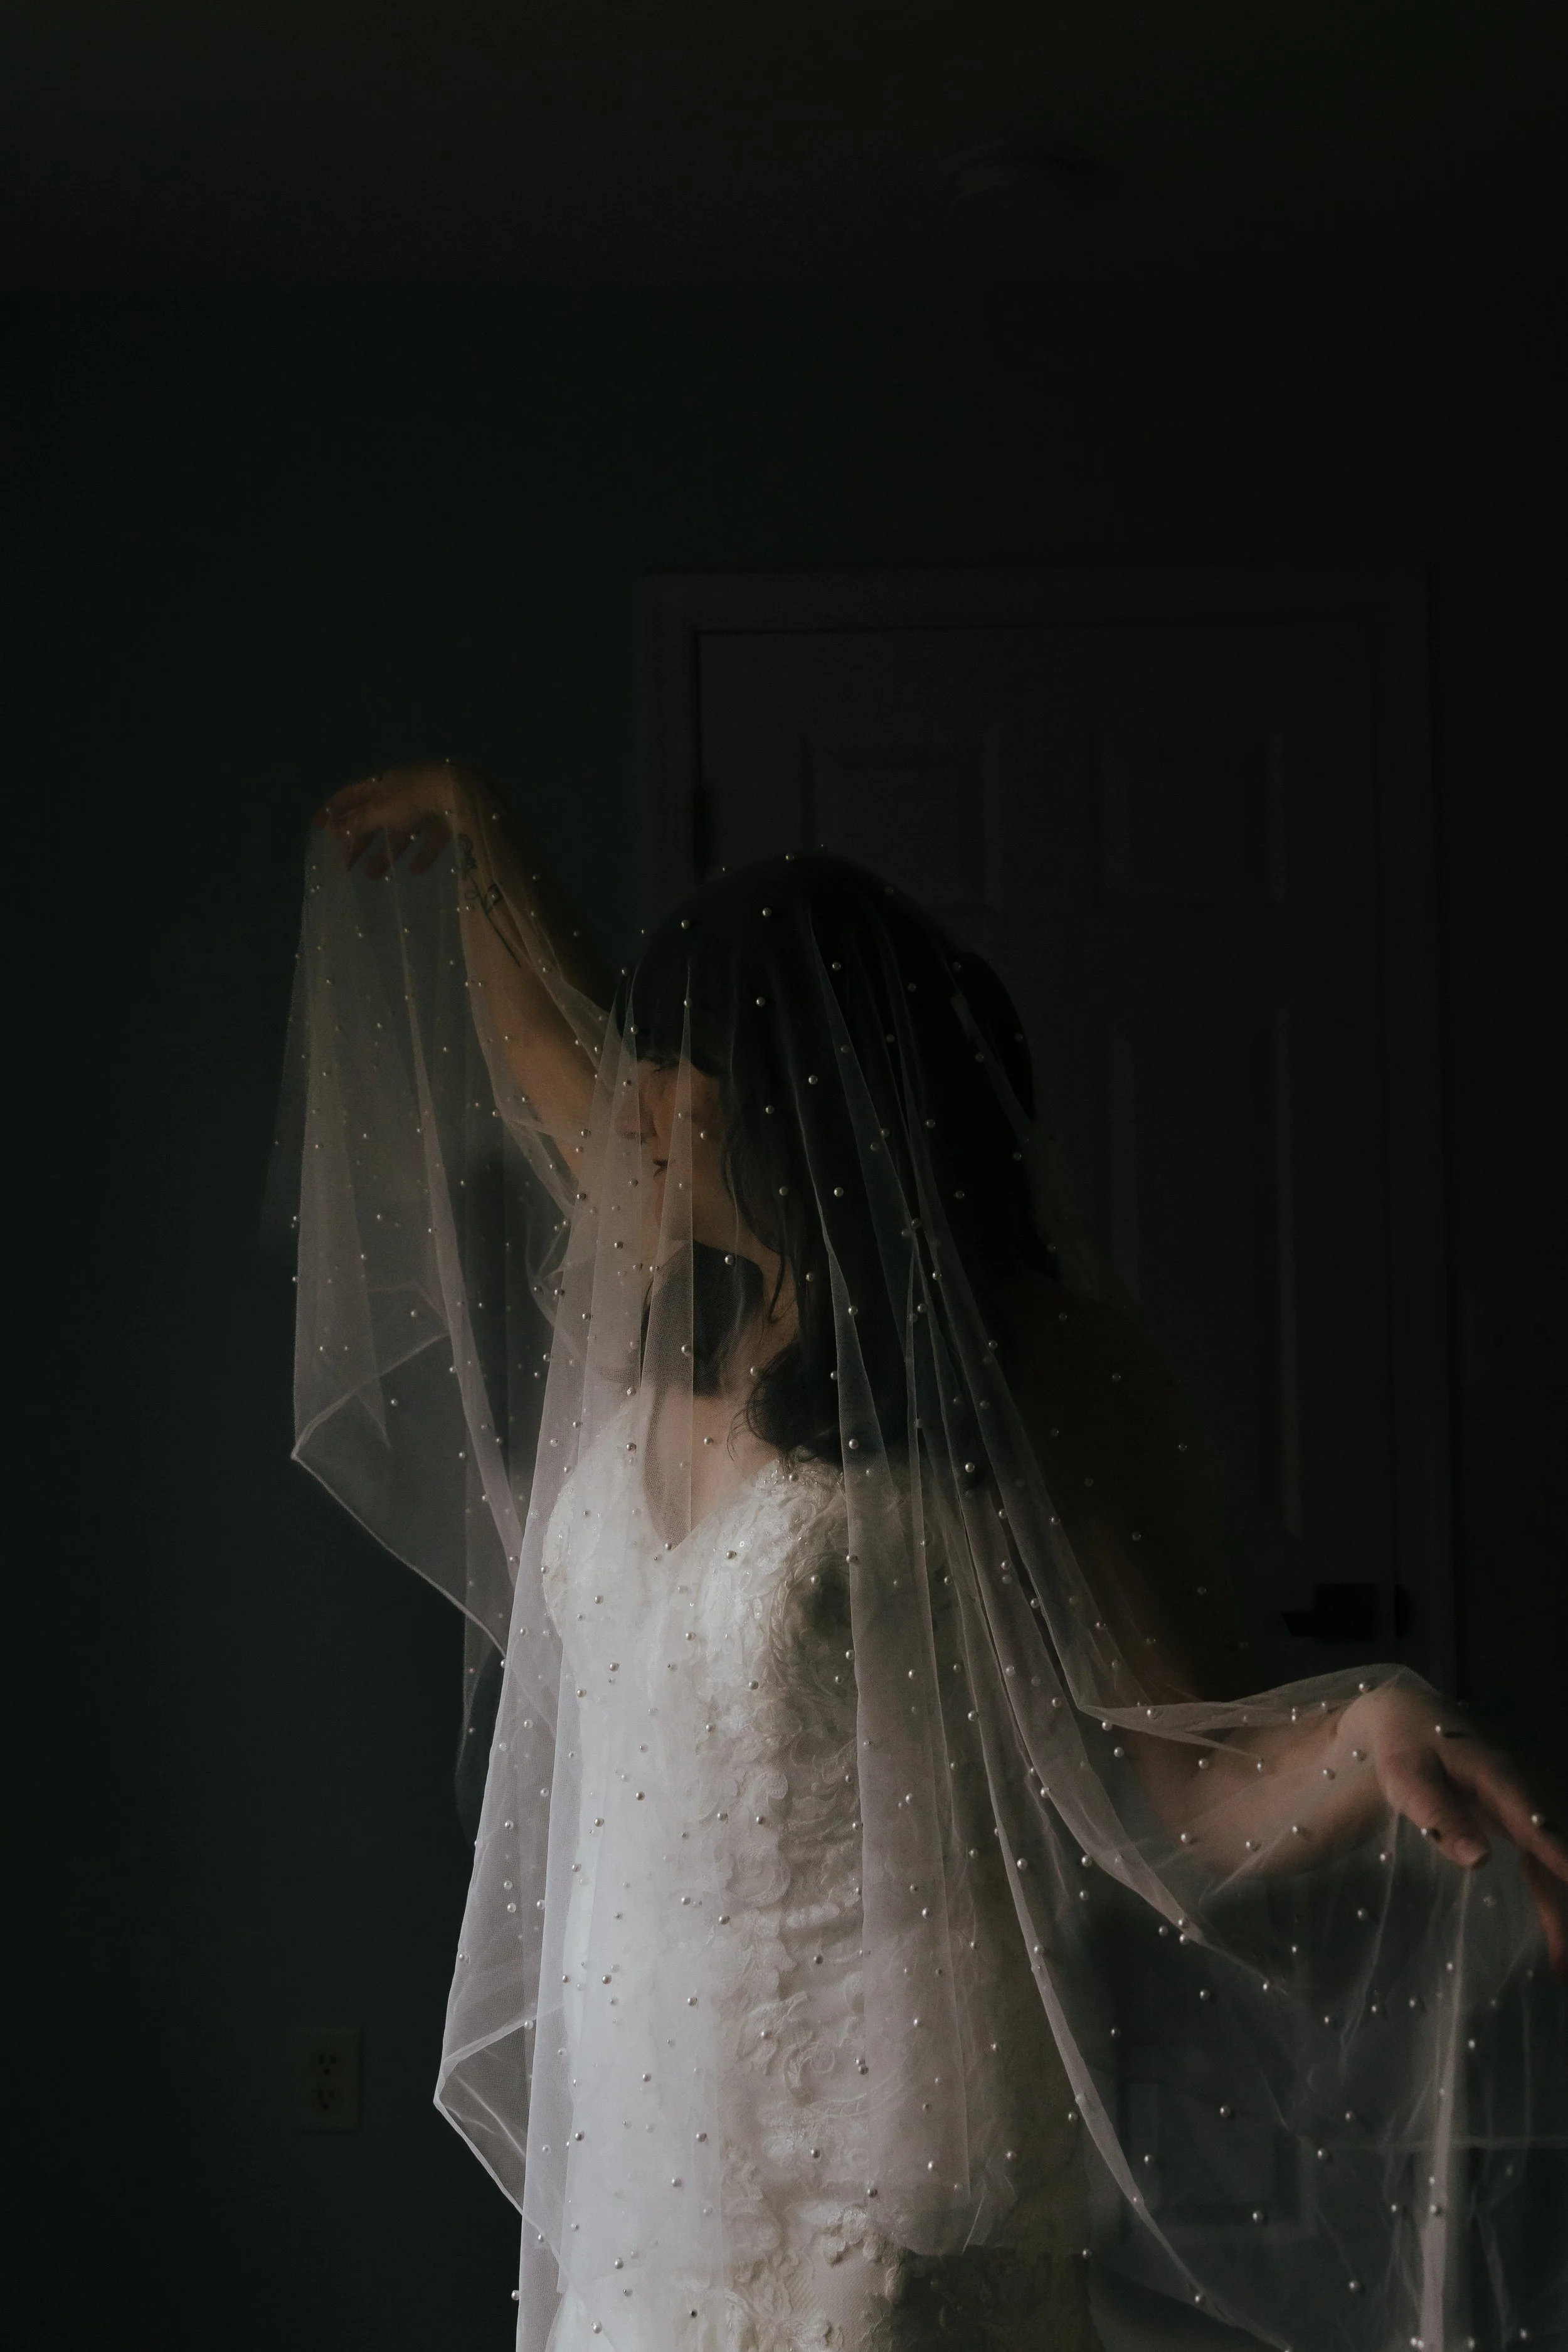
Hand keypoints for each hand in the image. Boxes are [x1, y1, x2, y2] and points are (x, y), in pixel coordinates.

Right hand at [315, 761, 478, 879]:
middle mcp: (402, 792)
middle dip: (357, 842)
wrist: (460, 791)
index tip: (316, 826)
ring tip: (372, 875)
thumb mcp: (378, 810)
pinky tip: (415, 871)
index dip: (332, 810)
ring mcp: (426, 805)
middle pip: (373, 819)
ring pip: (400, 832)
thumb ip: (357, 823)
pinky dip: (422, 854)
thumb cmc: (412, 798)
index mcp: (381, 784)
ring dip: (385, 853)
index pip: (349, 796)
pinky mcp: (448, 820)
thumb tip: (336, 832)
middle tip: (343, 866)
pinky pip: (431, 839)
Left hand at [1346, 1683, 1567, 1976]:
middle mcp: (1526, 1793)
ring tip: (1561, 1963)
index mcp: (1499, 1778)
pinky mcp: (1524, 1822)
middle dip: (1565, 1904)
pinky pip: (1546, 1865)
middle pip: (1559, 1847)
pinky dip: (1553, 1899)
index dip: (1560, 1855)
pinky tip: (1553, 1940)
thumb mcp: (1409, 1779)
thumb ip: (1440, 1815)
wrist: (1411, 1719)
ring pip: (1557, 1862)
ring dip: (1562, 1909)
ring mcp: (1529, 1808)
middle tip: (1563, 1957)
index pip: (1536, 1822)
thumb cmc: (1406, 1751)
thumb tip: (1479, 1860)